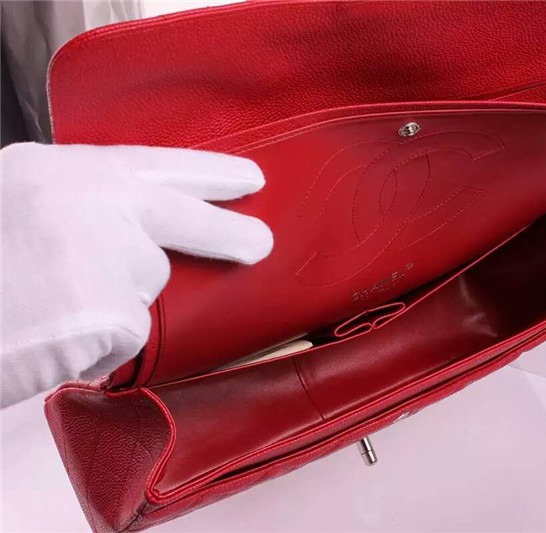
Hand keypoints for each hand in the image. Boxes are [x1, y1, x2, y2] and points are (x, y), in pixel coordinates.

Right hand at [1, 143, 271, 406]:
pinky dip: (95, 348)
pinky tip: (47, 338)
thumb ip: (78, 208)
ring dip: (109, 306)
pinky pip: (124, 337)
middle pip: (180, 216)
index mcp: (56, 169)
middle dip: (226, 231)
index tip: (246, 179)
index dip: (206, 172)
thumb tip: (144, 233)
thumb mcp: (17, 206)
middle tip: (259, 242)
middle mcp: (87, 201)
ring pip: (141, 288)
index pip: (153, 163)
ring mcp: (102, 252)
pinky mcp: (109, 310)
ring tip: (44, 309)